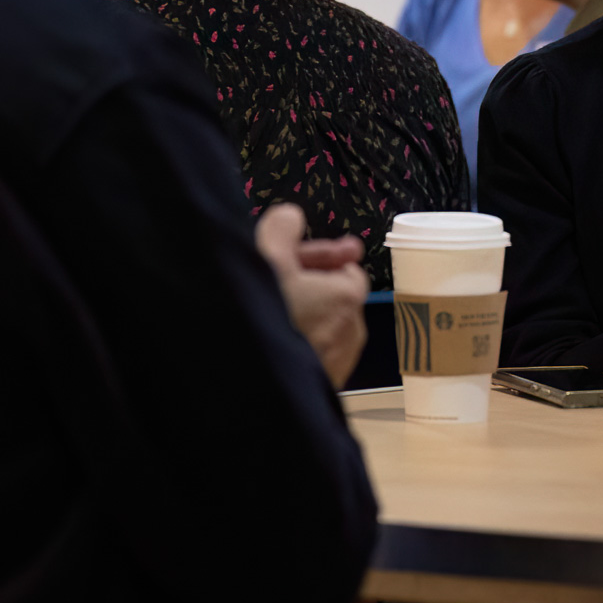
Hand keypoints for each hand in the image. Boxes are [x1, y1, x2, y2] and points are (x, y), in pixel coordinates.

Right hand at [255, 203, 367, 388]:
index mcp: (347, 296)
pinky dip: (299, 344)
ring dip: (301, 316)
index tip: (295, 258)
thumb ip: (281, 228)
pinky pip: (316, 355)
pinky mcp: (324, 387)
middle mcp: (351, 331)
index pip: (347, 268)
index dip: (319, 259)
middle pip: (335, 298)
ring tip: (270, 312)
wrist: (251, 386)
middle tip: (278, 282)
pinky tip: (270, 339)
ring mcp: (338, 363)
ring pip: (325, 328)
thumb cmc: (263, 320)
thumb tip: (289, 216)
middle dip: (308, 287)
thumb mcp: (266, 258)